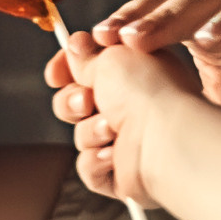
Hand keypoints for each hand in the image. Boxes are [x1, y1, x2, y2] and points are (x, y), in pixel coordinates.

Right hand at [50, 33, 196, 206]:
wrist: (164, 137)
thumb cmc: (147, 92)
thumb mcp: (110, 55)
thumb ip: (85, 54)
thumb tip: (74, 47)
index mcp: (133, 73)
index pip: (88, 70)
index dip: (66, 71)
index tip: (56, 74)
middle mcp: (131, 105)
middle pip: (76, 103)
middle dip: (72, 102)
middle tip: (86, 101)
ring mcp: (128, 140)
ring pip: (81, 135)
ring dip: (90, 131)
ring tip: (111, 128)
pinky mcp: (123, 173)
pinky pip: (88, 167)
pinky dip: (96, 161)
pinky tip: (113, 154)